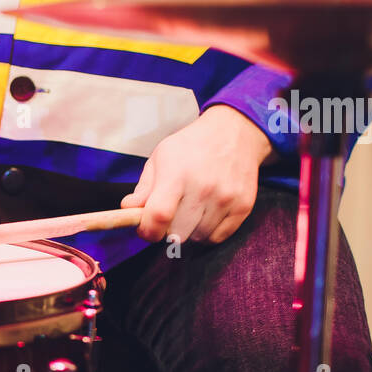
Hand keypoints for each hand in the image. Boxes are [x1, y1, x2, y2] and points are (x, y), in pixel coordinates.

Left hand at [120, 105, 273, 243]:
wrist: (234, 133)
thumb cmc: (191, 147)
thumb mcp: (160, 158)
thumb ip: (143, 188)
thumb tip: (128, 210)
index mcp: (177, 174)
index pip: (159, 216)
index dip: (148, 231)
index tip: (146, 229)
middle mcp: (204, 187)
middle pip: (177, 233)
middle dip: (167, 230)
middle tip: (169, 215)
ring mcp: (226, 198)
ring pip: (197, 238)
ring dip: (189, 231)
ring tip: (189, 211)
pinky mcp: (243, 206)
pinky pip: (218, 237)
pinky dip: (208, 233)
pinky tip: (205, 215)